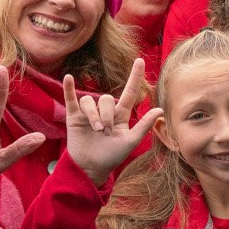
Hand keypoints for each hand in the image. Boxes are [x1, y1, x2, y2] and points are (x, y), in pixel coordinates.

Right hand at [62, 60, 159, 185]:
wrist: (91, 167)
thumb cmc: (112, 156)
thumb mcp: (131, 141)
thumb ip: (144, 125)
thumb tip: (160, 110)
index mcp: (121, 115)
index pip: (129, 92)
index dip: (135, 76)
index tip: (140, 60)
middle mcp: (105, 111)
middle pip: (106, 99)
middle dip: (106, 114)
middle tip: (106, 131)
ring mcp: (88, 112)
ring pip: (90, 101)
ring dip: (93, 115)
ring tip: (96, 130)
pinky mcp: (73, 116)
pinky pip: (71, 99)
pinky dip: (69, 89)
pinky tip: (68, 78)